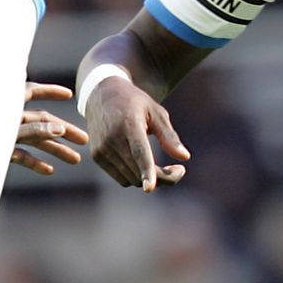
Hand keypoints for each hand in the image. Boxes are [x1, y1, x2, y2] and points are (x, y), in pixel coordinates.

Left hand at [11, 82, 88, 174]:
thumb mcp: (10, 133)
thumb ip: (34, 129)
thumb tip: (60, 129)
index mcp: (5, 106)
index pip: (30, 91)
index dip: (50, 91)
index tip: (69, 94)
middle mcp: (6, 119)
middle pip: (40, 120)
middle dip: (63, 130)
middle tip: (84, 140)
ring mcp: (1, 136)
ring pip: (33, 139)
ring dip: (54, 148)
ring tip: (75, 159)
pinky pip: (20, 155)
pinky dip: (34, 162)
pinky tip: (49, 170)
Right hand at [85, 76, 190, 191]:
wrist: (102, 94)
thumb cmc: (135, 103)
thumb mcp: (156, 113)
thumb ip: (169, 136)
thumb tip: (186, 157)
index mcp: (128, 124)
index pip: (139, 152)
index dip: (146, 171)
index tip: (150, 188)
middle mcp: (111, 138)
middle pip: (138, 171)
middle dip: (163, 177)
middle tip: (179, 170)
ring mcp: (101, 149)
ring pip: (131, 179)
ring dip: (150, 180)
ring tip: (165, 167)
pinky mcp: (97, 156)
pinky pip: (122, 179)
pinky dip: (136, 177)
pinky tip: (145, 165)